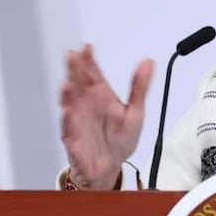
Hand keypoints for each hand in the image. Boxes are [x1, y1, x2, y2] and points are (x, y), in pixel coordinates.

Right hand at [60, 44, 153, 189]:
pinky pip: (69, 128)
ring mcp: (78, 119)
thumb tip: (148, 62)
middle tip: (72, 56)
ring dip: (67, 93)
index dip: (90, 60)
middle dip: (74, 70)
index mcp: (102, 95)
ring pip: (70, 102)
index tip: (88, 48)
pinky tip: (68, 111)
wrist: (109, 167)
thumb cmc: (119, 138)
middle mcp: (87, 104)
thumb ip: (139, 86)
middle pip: (79, 83)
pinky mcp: (73, 137)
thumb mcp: (135, 111)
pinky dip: (68, 120)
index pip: (94, 73)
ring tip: (67, 83)